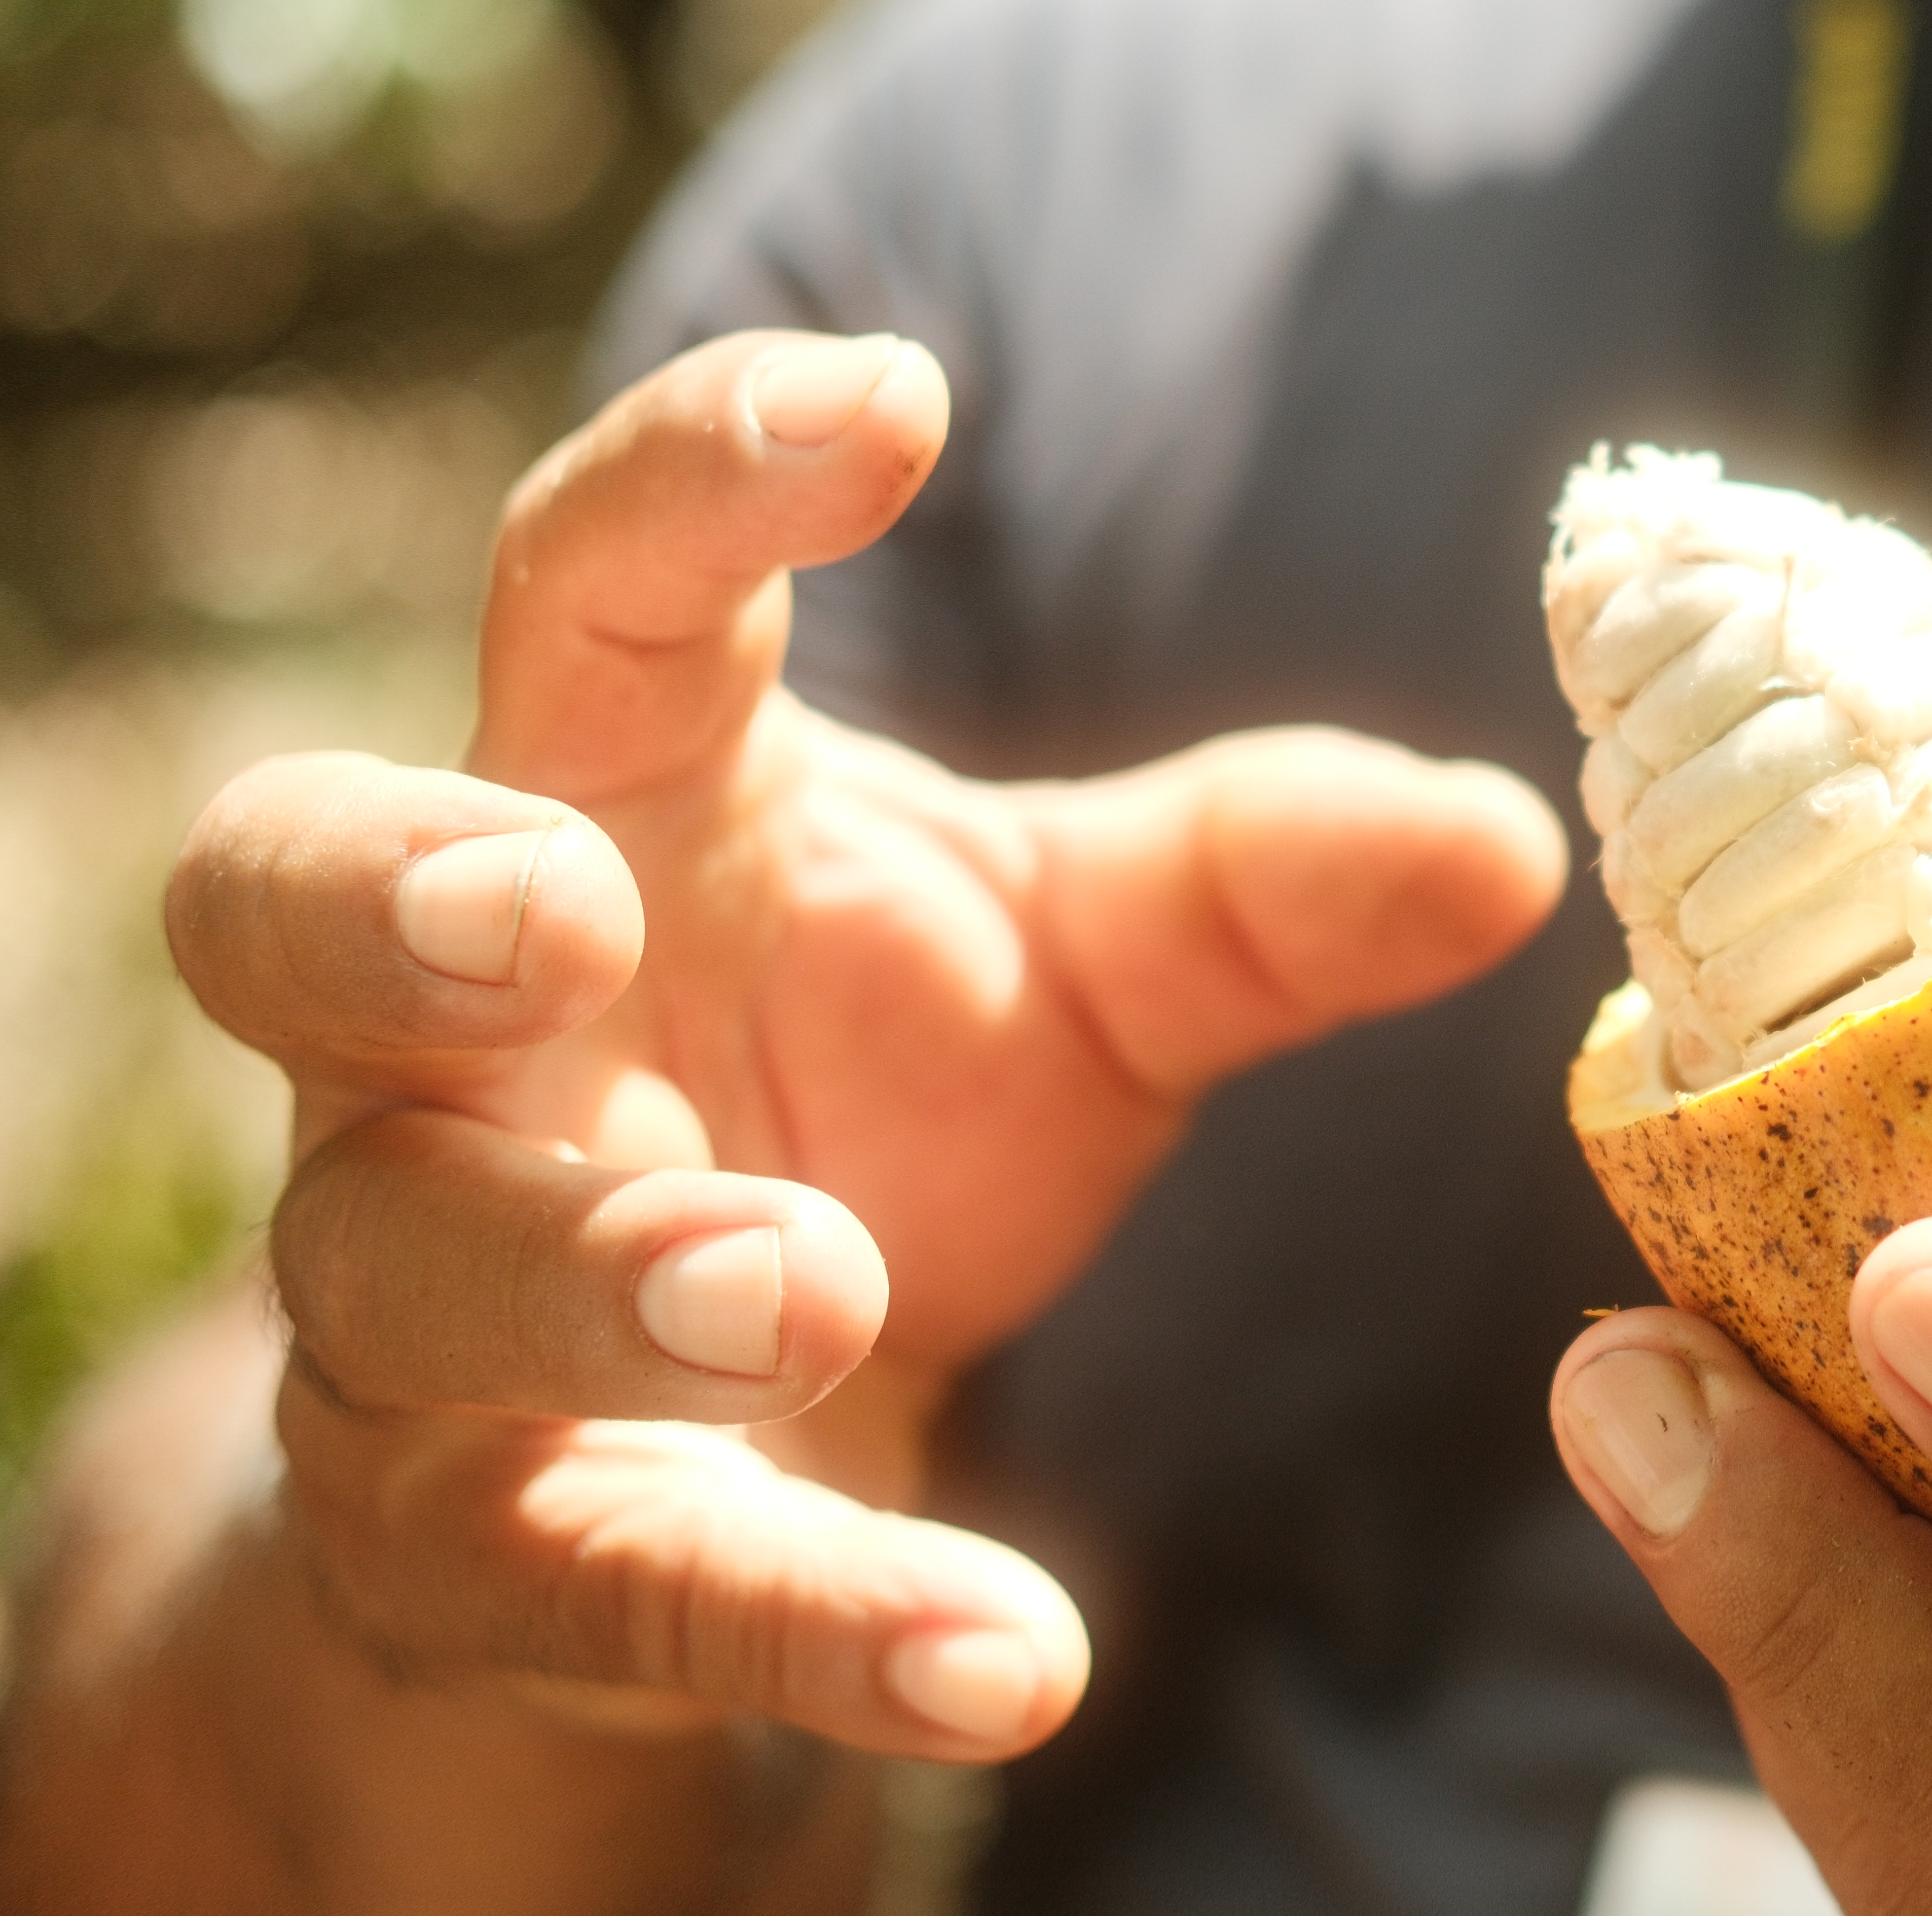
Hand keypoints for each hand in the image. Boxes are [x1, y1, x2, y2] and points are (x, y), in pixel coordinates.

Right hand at [172, 330, 1566, 1764]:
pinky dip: (808, 1620)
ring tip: (818, 1289)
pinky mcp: (481, 1540)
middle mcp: (455, 1033)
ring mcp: (421, 1295)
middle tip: (559, 909)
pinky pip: (605, 1579)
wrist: (748, 1405)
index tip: (894, 399)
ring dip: (599, 1274)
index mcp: (610, 803)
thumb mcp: (1090, 967)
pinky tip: (1009, 1660)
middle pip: (292, 898)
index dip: (695, 472)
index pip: (584, 585)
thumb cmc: (885, 1088)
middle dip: (398, 892)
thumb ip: (1272, 885)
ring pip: (412, 1265)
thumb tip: (1512, 839)